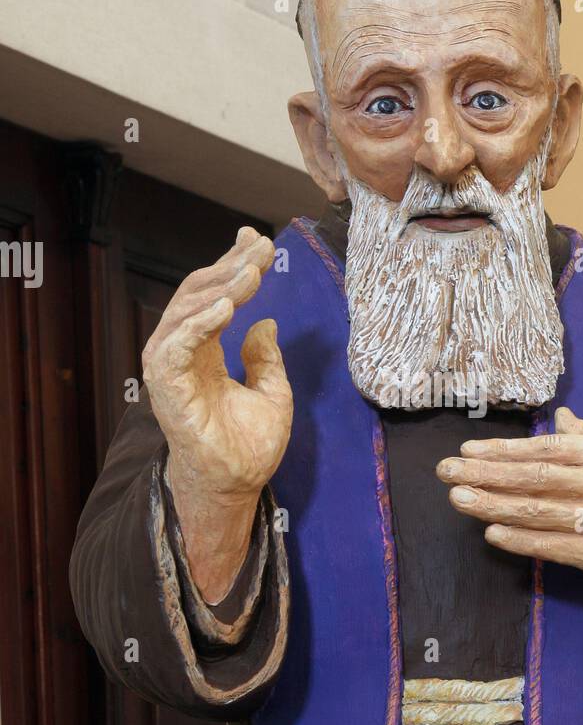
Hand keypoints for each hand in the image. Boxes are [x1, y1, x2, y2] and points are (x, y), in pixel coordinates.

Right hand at [142, 226, 292, 602]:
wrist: (237, 484)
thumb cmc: (249, 446)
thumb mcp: (273, 391)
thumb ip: (266, 357)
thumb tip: (266, 321)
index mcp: (204, 351)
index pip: (213, 295)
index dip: (232, 265)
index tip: (257, 240)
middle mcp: (183, 353)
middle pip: (199, 294)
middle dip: (230, 267)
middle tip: (261, 248)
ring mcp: (171, 368)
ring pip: (186, 311)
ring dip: (220, 287)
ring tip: (252, 273)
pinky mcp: (167, 387)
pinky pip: (176, 345)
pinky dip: (199, 322)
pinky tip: (227, 307)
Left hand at [436, 407, 582, 594]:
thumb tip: (558, 416)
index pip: (545, 449)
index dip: (503, 450)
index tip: (468, 449)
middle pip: (534, 477)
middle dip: (485, 472)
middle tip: (446, 470)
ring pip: (538, 510)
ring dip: (492, 503)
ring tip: (457, 497)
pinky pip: (553, 546)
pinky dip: (520, 539)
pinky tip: (491, 531)